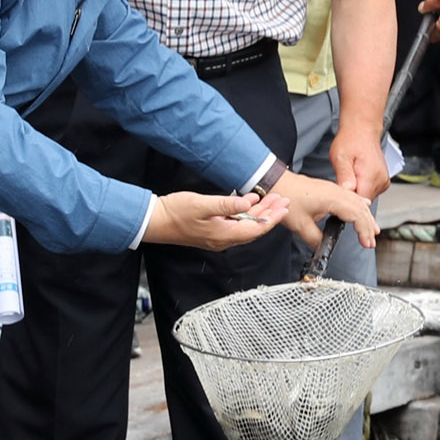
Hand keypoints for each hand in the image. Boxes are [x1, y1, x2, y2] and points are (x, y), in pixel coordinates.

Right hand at [144, 190, 292, 249]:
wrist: (155, 221)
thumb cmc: (176, 212)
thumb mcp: (202, 204)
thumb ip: (227, 204)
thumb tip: (249, 203)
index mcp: (224, 234)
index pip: (256, 228)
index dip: (273, 218)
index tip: (284, 208)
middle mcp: (224, 239)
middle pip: (254, 228)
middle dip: (270, 214)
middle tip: (282, 200)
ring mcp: (218, 237)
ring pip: (246, 226)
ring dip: (259, 213)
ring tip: (271, 200)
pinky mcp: (213, 232)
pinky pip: (236, 225)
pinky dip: (246, 214)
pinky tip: (250, 203)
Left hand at [271, 170, 376, 251]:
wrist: (277, 182)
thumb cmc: (287, 197)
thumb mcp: (300, 225)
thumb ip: (314, 239)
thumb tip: (322, 248)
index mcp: (333, 199)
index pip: (356, 215)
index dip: (364, 230)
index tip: (366, 243)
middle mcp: (337, 192)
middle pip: (361, 209)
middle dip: (368, 226)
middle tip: (371, 241)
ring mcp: (334, 189)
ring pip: (357, 202)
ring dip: (366, 216)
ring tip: (373, 230)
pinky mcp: (330, 189)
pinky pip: (351, 197)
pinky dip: (360, 205)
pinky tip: (365, 206)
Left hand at [327, 125, 390, 200]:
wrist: (362, 130)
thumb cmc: (351, 141)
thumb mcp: (340, 157)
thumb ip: (344, 176)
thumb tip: (347, 192)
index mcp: (371, 176)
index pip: (360, 203)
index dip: (348, 201)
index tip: (340, 191)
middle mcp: (381, 181)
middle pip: (364, 202)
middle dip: (352, 196)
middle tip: (344, 180)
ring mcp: (384, 182)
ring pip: (366, 197)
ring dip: (357, 191)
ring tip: (351, 176)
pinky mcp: (383, 182)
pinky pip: (370, 192)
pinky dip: (362, 187)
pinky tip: (357, 176)